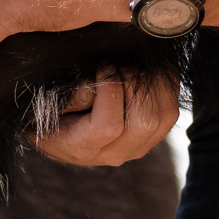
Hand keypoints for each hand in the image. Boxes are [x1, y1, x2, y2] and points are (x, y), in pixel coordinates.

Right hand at [36, 77, 179, 166]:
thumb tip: (101, 78)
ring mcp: (137, 149)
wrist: (60, 131)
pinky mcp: (152, 138)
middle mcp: (114, 154)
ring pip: (163, 117)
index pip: (109, 126)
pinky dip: (165, 87)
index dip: (109, 89)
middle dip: (135, 84)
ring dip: (152, 84)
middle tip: (120, 64)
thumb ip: (71, 94)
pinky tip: (150, 70)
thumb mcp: (48, 102)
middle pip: (143, 123)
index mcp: (83, 148)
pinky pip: (170, 113)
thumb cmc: (49, 110)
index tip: (102, 66)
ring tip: (133, 67)